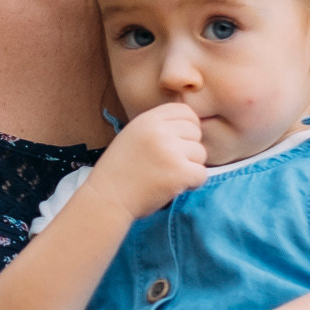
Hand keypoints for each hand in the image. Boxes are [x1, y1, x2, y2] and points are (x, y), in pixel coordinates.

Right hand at [87, 102, 206, 220]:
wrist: (107, 198)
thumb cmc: (119, 171)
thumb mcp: (132, 136)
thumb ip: (157, 127)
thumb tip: (191, 126)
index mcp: (148, 120)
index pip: (185, 111)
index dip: (189, 126)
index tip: (181, 141)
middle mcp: (160, 131)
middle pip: (196, 133)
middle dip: (188, 149)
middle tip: (170, 164)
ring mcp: (171, 151)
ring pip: (201, 154)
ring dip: (190, 167)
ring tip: (168, 176)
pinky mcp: (179, 173)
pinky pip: (202, 174)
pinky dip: (192, 183)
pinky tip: (175, 187)